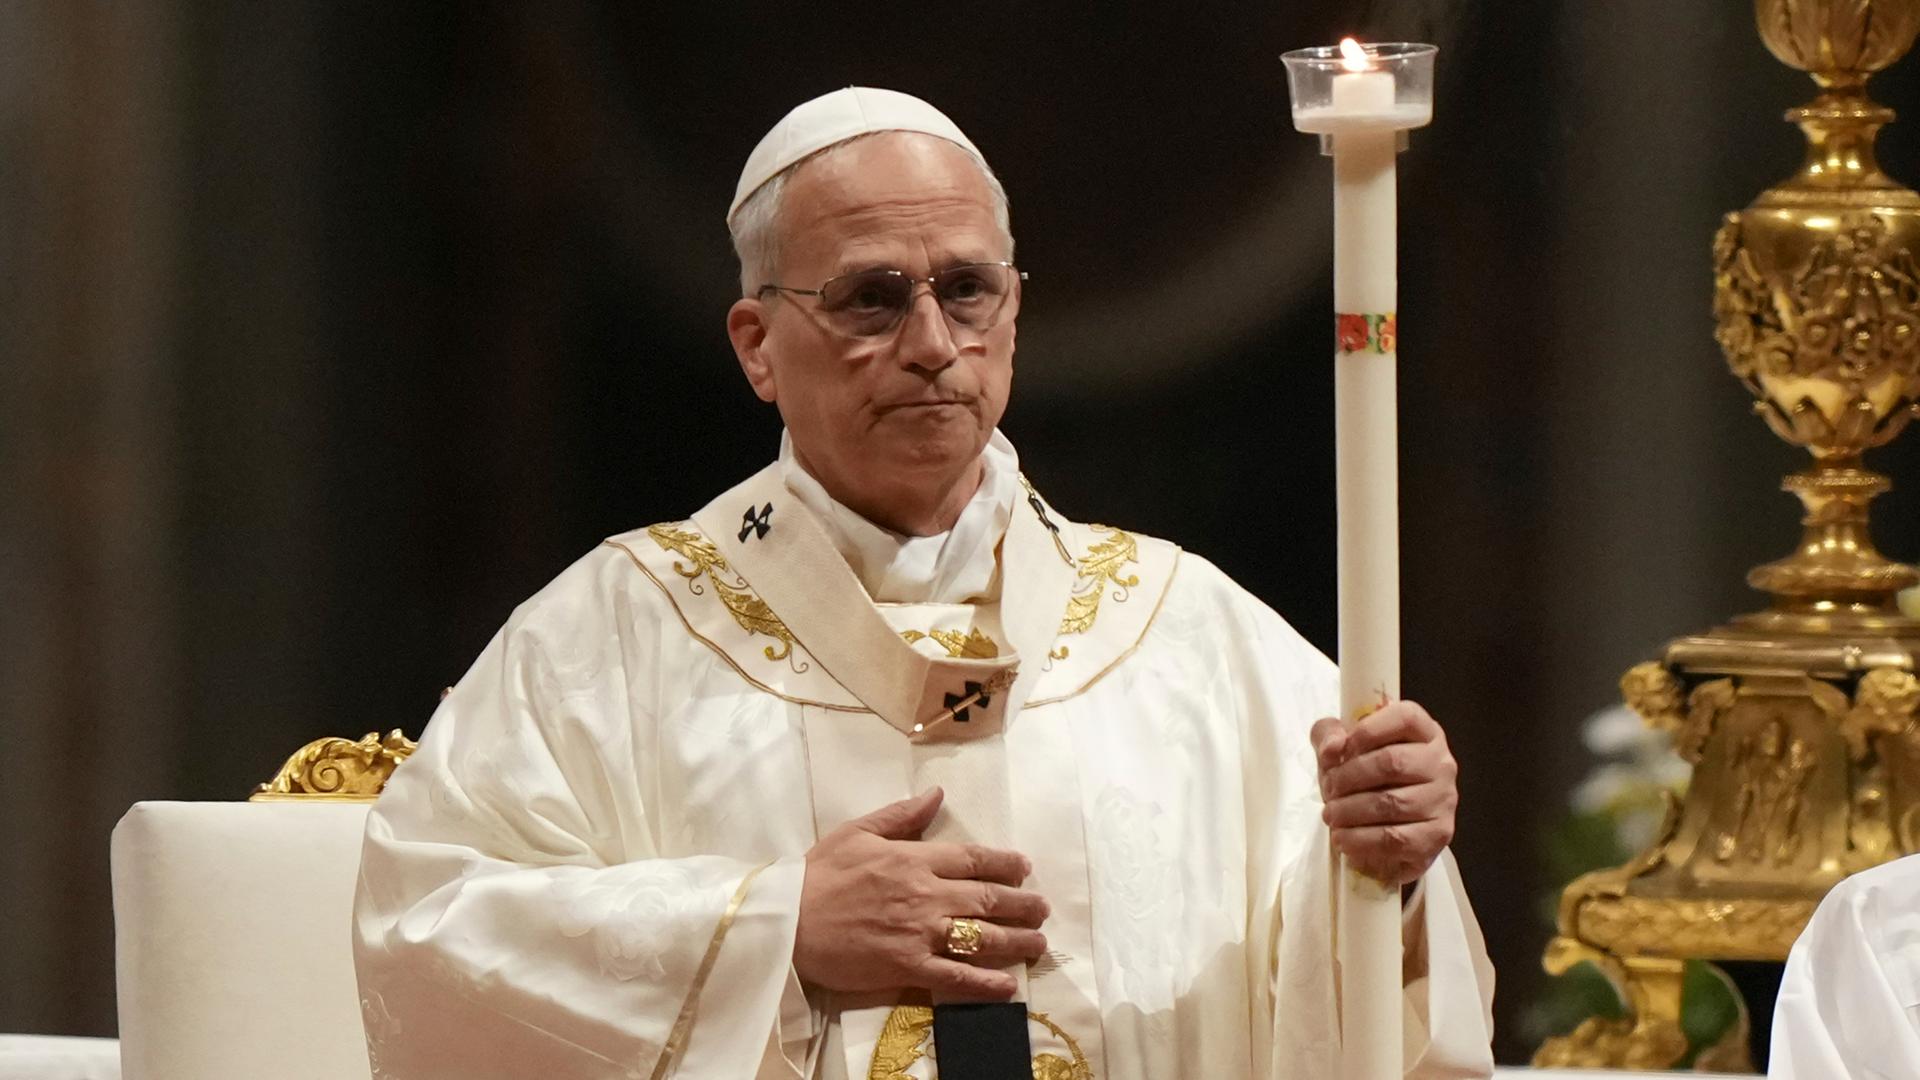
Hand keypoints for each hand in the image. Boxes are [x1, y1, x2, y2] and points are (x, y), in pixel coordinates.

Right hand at [795, 787, 1049, 998]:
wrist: (787, 920)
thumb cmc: (819, 874)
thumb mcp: (859, 831)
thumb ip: (902, 815)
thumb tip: (937, 794)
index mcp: (914, 859)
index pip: (974, 859)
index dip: (1006, 864)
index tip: (1025, 868)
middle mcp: (926, 895)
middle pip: (988, 899)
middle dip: (1023, 904)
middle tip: (1043, 909)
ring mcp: (919, 932)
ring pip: (981, 937)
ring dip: (1016, 941)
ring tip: (1038, 944)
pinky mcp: (907, 966)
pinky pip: (955, 976)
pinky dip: (984, 983)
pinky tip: (1007, 986)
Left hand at [1310, 700, 1457, 885]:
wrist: (1384, 824)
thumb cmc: (1365, 777)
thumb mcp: (1343, 747)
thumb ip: (1330, 735)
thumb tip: (1332, 748)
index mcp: (1424, 732)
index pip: (1406, 717)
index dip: (1367, 730)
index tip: (1340, 750)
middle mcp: (1441, 762)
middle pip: (1393, 762)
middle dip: (1349, 777)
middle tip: (1328, 789)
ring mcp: (1444, 799)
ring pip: (1393, 803)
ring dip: (1351, 811)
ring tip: (1330, 816)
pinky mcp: (1438, 834)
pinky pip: (1397, 839)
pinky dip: (1362, 840)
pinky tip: (1343, 839)